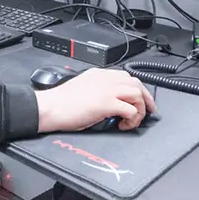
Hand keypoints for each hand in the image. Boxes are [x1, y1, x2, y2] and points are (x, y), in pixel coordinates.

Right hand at [35, 68, 155, 132]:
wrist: (49, 107)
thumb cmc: (60, 102)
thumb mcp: (82, 88)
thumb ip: (97, 90)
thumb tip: (109, 102)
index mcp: (99, 74)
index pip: (126, 77)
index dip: (137, 89)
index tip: (140, 99)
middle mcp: (105, 79)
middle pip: (136, 83)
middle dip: (146, 98)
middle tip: (149, 110)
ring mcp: (107, 90)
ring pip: (137, 94)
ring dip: (140, 109)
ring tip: (134, 120)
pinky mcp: (106, 104)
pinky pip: (130, 109)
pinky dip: (132, 119)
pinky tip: (124, 125)